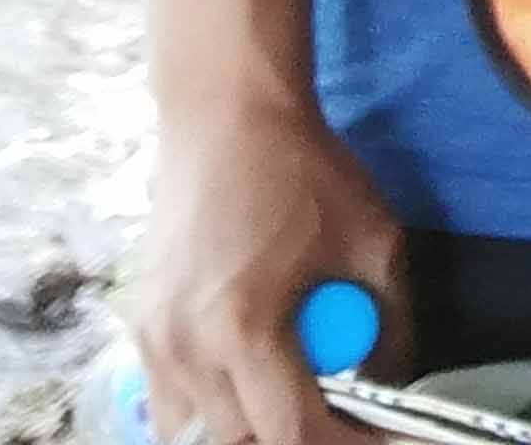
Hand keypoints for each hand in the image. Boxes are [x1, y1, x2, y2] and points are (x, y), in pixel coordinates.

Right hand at [127, 99, 405, 444]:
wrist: (226, 118)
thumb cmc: (303, 171)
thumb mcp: (375, 240)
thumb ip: (390, 322)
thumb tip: (388, 380)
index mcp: (244, 327)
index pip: (290, 433)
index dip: (343, 444)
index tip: (379, 434)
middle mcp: (186, 347)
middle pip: (240, 441)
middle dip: (296, 435)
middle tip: (340, 414)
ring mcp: (152, 342)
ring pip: (197, 432)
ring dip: (249, 427)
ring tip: (292, 394)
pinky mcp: (140, 328)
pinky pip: (169, 404)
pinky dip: (211, 410)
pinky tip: (249, 381)